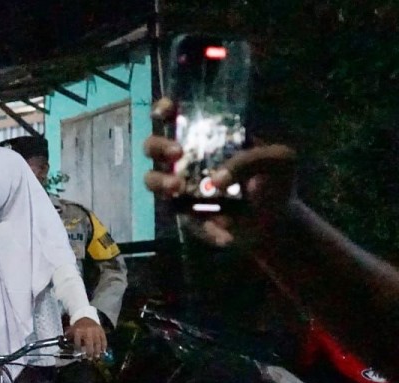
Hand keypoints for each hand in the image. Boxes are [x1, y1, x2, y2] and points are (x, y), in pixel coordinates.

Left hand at [66, 317, 106, 358]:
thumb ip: (69, 338)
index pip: (78, 342)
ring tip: (97, 357)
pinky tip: (103, 351)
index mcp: (78, 331)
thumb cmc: (78, 326)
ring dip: (97, 351)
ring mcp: (95, 330)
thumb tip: (66, 346)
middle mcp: (87, 331)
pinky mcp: (101, 330)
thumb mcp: (72, 330)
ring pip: (97, 342)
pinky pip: (103, 339)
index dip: (78, 349)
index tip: (79, 355)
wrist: (86, 317)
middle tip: (90, 358)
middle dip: (89, 352)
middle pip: (89, 343)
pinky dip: (104, 345)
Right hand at [144, 98, 297, 246]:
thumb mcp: (278, 160)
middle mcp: (187, 157)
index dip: (163, 109)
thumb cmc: (276, 180)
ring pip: (151, 178)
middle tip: (177, 152)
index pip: (176, 116)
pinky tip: (219, 226)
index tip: (167, 110)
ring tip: (178, 187)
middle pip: (152, 146)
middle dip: (158, 146)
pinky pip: (174, 212)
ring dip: (159, 181)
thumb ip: (253, 159)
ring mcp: (180, 185)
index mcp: (208, 135)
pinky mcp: (182, 212)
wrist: (277, 221)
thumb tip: (218, 179)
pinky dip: (195, 219)